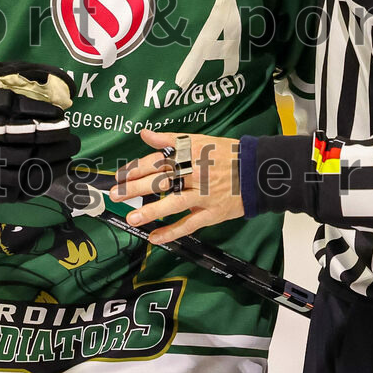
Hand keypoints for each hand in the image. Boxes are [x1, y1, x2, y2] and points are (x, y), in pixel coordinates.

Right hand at [0, 54, 79, 201]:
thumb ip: (18, 76)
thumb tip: (61, 83)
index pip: (14, 109)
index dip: (43, 114)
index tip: (63, 115)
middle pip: (18, 141)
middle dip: (52, 142)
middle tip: (73, 139)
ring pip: (11, 168)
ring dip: (46, 165)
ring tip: (66, 158)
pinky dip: (26, 188)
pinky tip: (44, 179)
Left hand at [112, 129, 244, 242]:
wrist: (257, 171)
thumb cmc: (225, 154)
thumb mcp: (200, 140)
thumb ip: (170, 140)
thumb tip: (144, 134)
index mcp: (190, 153)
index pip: (158, 160)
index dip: (137, 168)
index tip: (120, 175)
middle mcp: (195, 173)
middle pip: (161, 180)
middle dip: (136, 188)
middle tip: (116, 195)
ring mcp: (203, 194)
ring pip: (174, 203)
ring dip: (151, 211)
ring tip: (131, 219)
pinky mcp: (211, 213)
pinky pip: (189, 224)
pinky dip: (171, 232)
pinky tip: (155, 238)